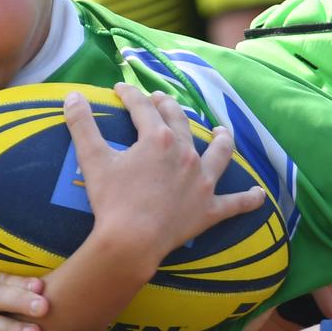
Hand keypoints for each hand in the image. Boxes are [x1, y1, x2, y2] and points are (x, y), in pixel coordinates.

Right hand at [65, 84, 264, 272]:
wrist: (131, 242)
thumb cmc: (111, 200)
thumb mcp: (92, 159)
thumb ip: (82, 124)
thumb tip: (72, 96)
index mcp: (158, 139)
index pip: (143, 108)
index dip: (130, 94)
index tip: (120, 88)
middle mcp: (186, 154)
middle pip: (180, 122)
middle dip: (169, 107)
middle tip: (160, 101)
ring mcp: (202, 182)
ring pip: (219, 154)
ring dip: (222, 140)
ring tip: (222, 132)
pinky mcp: (209, 210)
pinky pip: (235, 204)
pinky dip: (248, 199)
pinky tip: (259, 195)